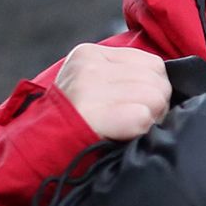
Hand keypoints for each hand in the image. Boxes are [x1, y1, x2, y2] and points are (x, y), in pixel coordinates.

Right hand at [53, 42, 170, 139]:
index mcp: (90, 54)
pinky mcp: (91, 111)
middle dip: (156, 106)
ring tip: (127, 129)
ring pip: (155, 97)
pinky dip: (139, 131)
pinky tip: (122, 135)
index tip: (136, 107)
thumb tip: (166, 85)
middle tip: (134, 122)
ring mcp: (88, 87)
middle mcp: (89, 66)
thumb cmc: (77, 124)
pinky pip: (142, 117)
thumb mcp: (95, 88)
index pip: (153, 64)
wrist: (38, 151)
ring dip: (150, 120)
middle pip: (158, 80)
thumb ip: (125, 78)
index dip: (154, 90)